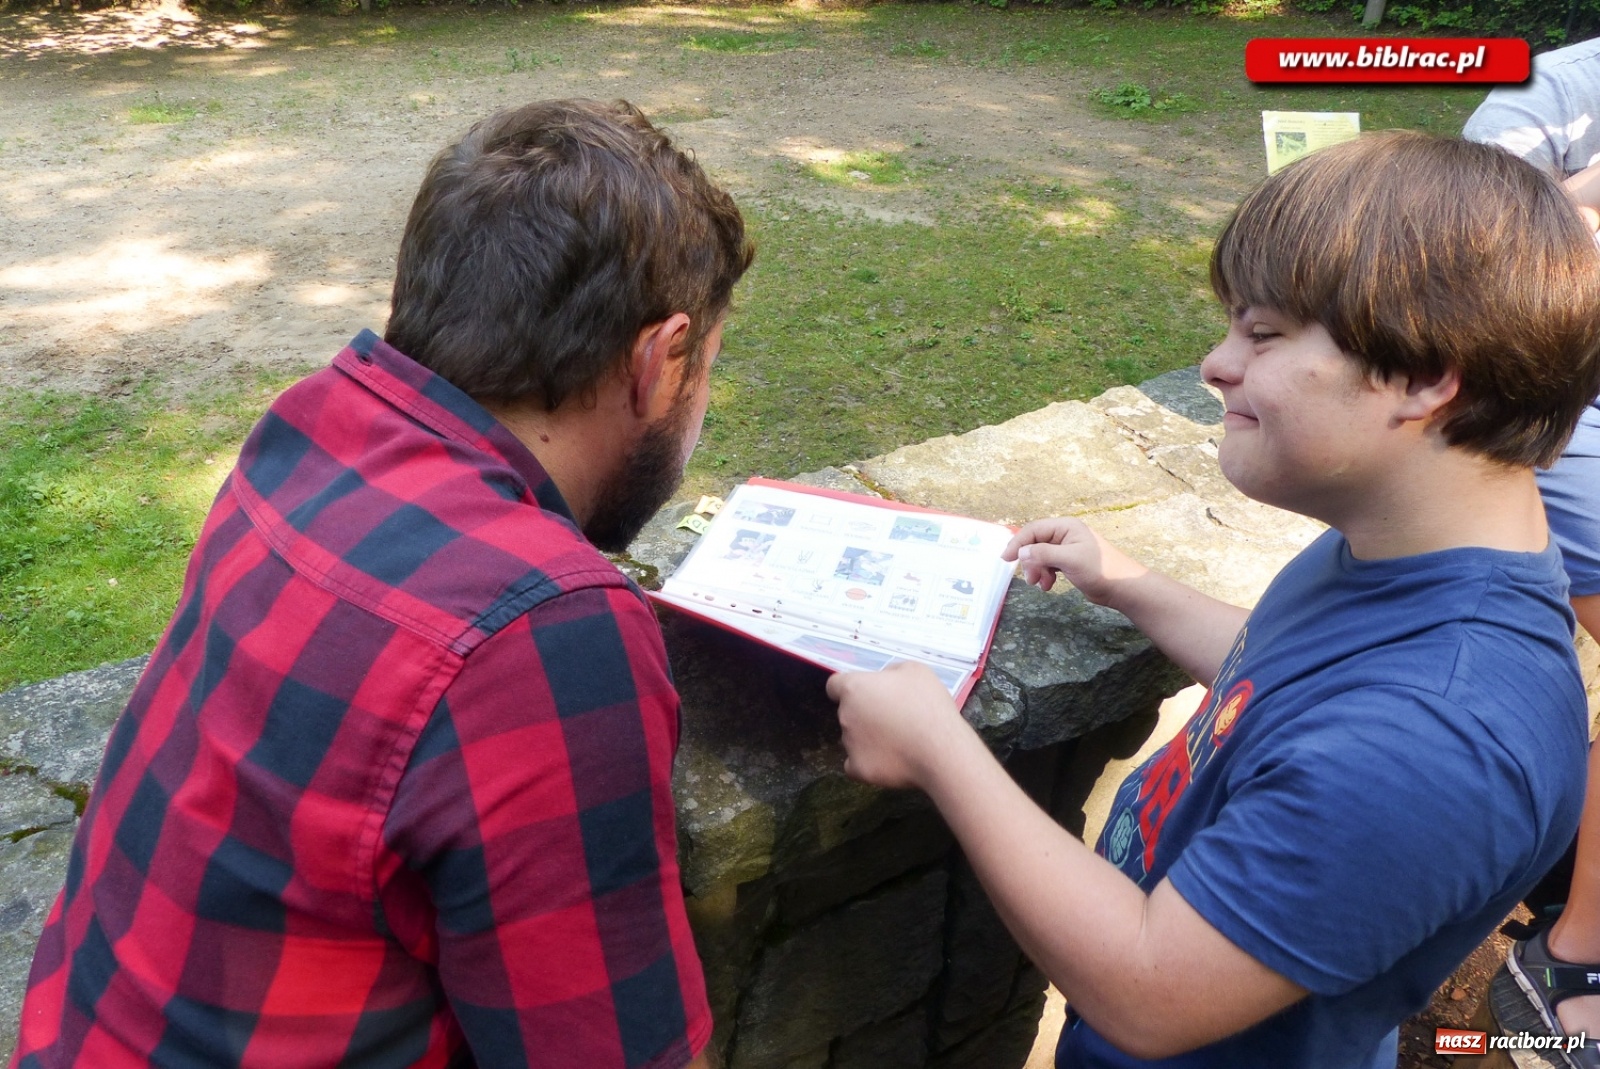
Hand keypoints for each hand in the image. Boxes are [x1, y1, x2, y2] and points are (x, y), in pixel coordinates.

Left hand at [826, 662, 967, 789]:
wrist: (940, 750)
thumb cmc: (928, 706)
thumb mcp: (915, 670)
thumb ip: (891, 672)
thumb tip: (884, 681)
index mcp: (854, 688)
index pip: (834, 685)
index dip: (850, 689)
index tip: (867, 695)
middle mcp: (845, 715)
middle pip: (849, 712)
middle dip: (866, 714)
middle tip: (895, 718)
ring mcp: (849, 744)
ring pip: (854, 738)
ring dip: (870, 738)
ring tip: (901, 740)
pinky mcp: (858, 769)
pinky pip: (857, 763)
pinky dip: (870, 761)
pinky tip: (891, 758)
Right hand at [1002, 517, 1146, 604]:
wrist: (1122, 587)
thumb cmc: (1099, 569)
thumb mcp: (1069, 559)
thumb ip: (1043, 553)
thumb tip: (1021, 551)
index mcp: (1066, 527)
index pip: (1034, 530)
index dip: (1018, 542)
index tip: (1006, 559)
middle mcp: (1065, 535)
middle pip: (1035, 543)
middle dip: (1029, 560)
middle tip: (1028, 578)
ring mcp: (1067, 549)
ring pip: (1040, 556)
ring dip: (1036, 570)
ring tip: (1040, 584)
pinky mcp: (1069, 563)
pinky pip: (1048, 565)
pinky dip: (1045, 575)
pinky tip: (1048, 586)